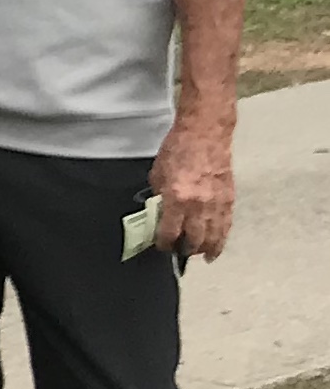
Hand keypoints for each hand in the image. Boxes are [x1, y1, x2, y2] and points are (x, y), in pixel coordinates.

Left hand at [152, 118, 233, 260]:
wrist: (205, 132)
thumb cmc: (178, 149)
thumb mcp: (158, 174)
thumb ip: (159, 197)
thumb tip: (159, 214)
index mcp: (177, 198)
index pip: (169, 233)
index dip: (164, 244)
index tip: (161, 246)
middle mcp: (198, 205)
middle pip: (193, 240)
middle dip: (185, 250)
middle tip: (178, 252)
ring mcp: (217, 203)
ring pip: (213, 237)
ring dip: (205, 250)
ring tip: (199, 256)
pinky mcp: (229, 198)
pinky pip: (226, 226)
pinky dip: (221, 239)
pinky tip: (215, 249)